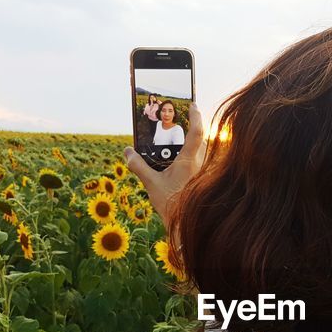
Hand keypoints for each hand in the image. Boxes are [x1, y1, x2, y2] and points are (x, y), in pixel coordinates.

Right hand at [125, 102, 204, 227]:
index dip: (196, 116)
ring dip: (194, 144)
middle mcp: (201, 164)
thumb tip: (127, 152)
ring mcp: (204, 172)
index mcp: (189, 161)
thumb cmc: (172, 206)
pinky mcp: (205, 181)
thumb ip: (139, 166)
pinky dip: (195, 157)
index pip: (196, 132)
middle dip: (193, 128)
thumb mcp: (151, 185)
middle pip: (201, 139)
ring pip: (203, 151)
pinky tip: (183, 163)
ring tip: (179, 141)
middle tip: (183, 119)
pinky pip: (202, 163)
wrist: (187, 227)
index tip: (193, 104)